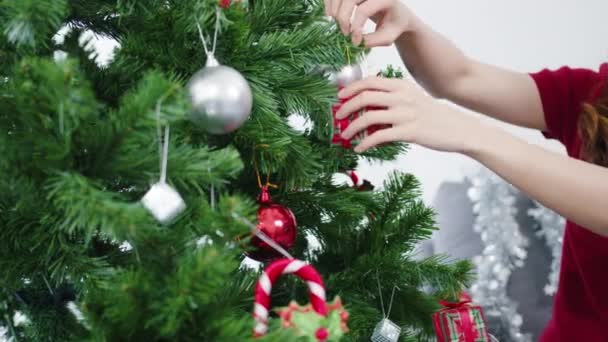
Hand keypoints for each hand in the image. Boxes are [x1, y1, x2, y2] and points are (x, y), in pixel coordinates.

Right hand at [325, 0, 413, 46]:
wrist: (395, 12)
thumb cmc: (393, 24)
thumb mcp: (388, 36)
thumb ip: (373, 40)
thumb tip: (355, 42)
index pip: (364, 10)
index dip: (356, 27)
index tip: (355, 41)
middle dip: (342, 17)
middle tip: (344, 33)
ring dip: (333, 9)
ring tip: (334, 23)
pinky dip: (329, 2)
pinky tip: (330, 14)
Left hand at [336, 76, 481, 152]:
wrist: (458, 129)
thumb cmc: (432, 115)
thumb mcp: (413, 97)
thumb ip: (392, 96)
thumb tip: (366, 103)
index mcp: (401, 85)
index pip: (369, 81)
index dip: (351, 88)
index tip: (339, 96)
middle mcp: (401, 97)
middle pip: (364, 97)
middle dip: (346, 107)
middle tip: (338, 117)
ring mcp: (405, 114)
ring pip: (368, 118)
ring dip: (351, 127)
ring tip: (344, 135)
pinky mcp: (408, 132)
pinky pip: (378, 137)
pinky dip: (364, 143)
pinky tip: (359, 148)